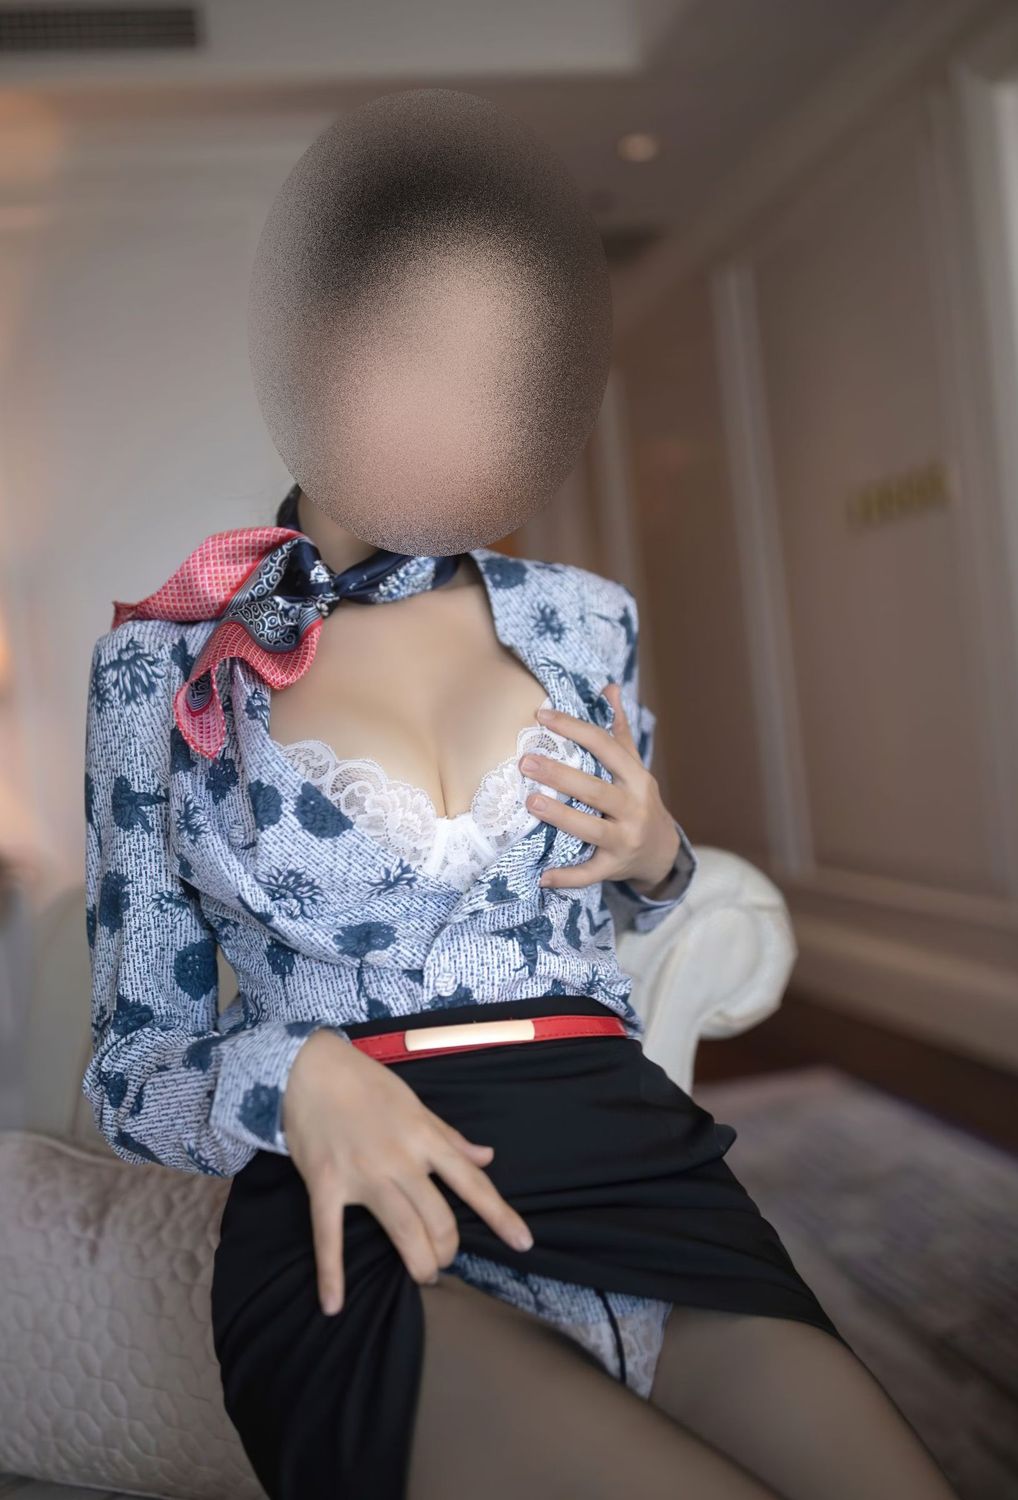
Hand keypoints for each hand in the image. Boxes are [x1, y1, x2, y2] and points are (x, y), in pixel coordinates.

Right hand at [281, 1030, 534, 1314]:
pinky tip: (334, 1304)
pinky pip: (329, 1235)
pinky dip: (330, 1272)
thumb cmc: (367, 1084)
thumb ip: (450, 1136)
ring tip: (423, 1274)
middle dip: (447, 1248)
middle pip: (438, 1218)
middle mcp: (400, 1159)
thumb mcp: (415, 1103)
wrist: (310, 1068)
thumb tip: (487, 1156)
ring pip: (402, 1230)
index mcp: (425, 1138)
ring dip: (418, 1261)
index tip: (524, 1243)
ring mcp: (363, 1174)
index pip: (473, 1182)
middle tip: (442, 1258)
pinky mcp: (326, 1184)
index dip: (500, 1215)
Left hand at [519, 682, 680, 892]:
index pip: (605, 746)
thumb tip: (609, 686)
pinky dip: (566, 876)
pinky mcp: (614, 866)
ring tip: (530, 802)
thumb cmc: (638, 800)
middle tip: (525, 762)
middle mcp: (634, 807)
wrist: (662, 850)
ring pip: (591, 828)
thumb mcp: (633, 766)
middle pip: (595, 788)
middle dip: (560, 775)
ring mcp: (625, 839)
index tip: (541, 716)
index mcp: (637, 777)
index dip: (574, 729)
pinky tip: (541, 875)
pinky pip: (589, 873)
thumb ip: (619, 730)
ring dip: (561, 816)